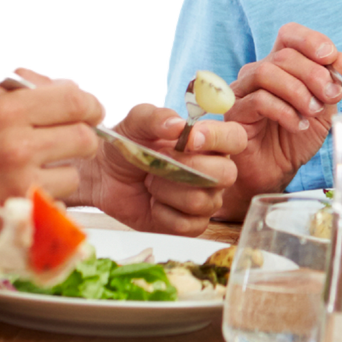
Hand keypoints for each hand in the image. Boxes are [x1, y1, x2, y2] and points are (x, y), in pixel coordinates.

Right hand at [0, 68, 104, 251]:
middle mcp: (16, 147)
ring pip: (74, 176)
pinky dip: (49, 203)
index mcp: (4, 112)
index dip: (91, 106)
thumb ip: (14, 85)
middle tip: (67, 145)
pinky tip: (27, 196)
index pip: (75, 101)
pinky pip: (59, 206)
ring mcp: (19, 185)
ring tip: (36, 174)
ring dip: (61, 175)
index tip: (92, 112)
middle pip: (85, 139)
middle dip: (81, 140)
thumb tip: (63, 83)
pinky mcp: (20, 217)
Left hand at [83, 101, 243, 234]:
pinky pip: (187, 224)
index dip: (218, 138)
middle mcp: (215, 171)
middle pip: (226, 174)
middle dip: (188, 168)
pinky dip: (162, 213)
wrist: (105, 175)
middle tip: (160, 161)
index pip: (235, 138)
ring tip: (151, 182)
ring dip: (167, 191)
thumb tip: (178, 125)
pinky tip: (153, 203)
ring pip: (202, 201)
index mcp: (209, 141)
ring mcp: (206, 199)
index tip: (190, 139)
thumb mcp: (136, 122)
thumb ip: (156, 117)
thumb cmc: (128, 144)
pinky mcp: (191, 224)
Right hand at [225, 24, 341, 194]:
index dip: (311, 40)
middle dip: (314, 74)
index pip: (289, 35)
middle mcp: (259, 72)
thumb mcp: (323, 110)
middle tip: (331, 96)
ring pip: (267, 72)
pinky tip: (298, 125)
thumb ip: (330, 83)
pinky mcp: (235, 112)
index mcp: (280, 66)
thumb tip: (340, 57)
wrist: (275, 172)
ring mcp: (243, 90)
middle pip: (284, 55)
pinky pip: (258, 100)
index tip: (332, 58)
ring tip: (314, 112)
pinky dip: (285, 111)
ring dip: (299, 91)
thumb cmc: (295, 139)